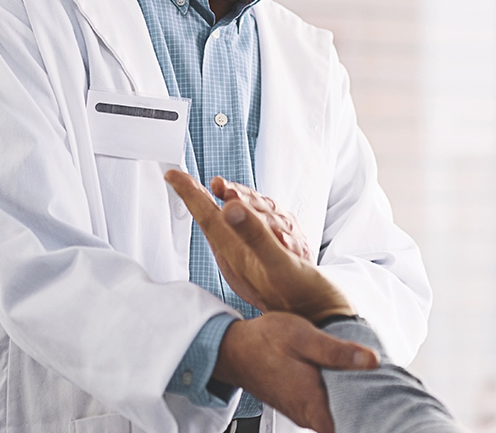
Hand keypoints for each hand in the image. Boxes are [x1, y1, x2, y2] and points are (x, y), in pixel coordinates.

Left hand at [166, 170, 355, 322]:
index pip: (208, 216)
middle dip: (216, 195)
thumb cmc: (303, 295)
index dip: (189, 193)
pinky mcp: (274, 261)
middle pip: (223, 216)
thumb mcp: (278, 263)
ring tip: (228, 191)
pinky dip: (262, 220)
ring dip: (240, 203)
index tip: (172, 175)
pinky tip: (263, 218)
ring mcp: (257, 258)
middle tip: (212, 180)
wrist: (323, 321)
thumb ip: (254, 234)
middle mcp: (244, 255)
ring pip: (244, 223)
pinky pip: (263, 234)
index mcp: (238, 253)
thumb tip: (229, 207)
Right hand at [213, 313, 378, 432]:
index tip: (388, 408)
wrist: (233, 349)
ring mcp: (302, 412)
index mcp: (313, 402)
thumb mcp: (304, 337)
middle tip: (385, 391)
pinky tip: (347, 383)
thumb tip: (372, 360)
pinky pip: (326, 411)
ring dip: (352, 403)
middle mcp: (308, 415)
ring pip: (336, 418)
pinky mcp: (298, 406)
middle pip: (347, 423)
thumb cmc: (264, 342)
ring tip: (371, 385)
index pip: (351, 426)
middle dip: (366, 409)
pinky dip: (339, 400)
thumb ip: (338, 351)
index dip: (372, 420)